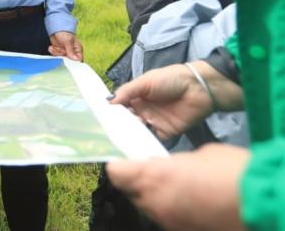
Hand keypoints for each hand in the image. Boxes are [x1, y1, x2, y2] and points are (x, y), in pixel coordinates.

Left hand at [48, 31, 82, 60]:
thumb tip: (76, 60)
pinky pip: (56, 56)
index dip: (74, 62)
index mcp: (78, 50)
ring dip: (56, 53)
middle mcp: (72, 53)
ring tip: (54, 47)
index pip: (79, 60)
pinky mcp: (59, 53)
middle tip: (59, 51)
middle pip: (69, 61)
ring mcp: (65, 53)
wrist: (55, 29)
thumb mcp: (68, 41)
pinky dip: (53, 52)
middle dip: (62, 56)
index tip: (67, 59)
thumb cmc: (64, 33)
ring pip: (61, 59)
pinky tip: (51, 47)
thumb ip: (71, 50)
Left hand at [106, 143, 248, 230]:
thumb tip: (170, 168)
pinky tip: (190, 202)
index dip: (120, 164)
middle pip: (131, 192)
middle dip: (139, 181)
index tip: (127, 159)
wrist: (262, 202)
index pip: (116, 172)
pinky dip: (172, 209)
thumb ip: (175, 163)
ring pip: (149, 207)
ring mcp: (168, 222)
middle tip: (154, 172)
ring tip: (176, 187)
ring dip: (155, 196)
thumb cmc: (230, 171)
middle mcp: (154, 203)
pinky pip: (167, 218)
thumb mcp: (198, 156)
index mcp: (152, 177)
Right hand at [109, 63, 215, 139]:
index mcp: (136, 96)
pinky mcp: (166, 132)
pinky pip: (153, 139)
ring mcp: (154, 121)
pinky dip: (145, 143)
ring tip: (122, 139)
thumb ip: (126, 92)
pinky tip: (137, 145)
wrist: (198, 88)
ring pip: (138, 131)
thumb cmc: (170, 79)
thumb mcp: (145, 82)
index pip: (119, 106)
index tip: (100, 119)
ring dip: (131, 134)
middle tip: (109, 131)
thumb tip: (107, 102)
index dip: (111, 112)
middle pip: (127, 120)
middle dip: (119, 125)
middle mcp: (143, 109)